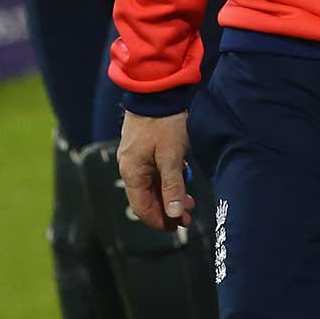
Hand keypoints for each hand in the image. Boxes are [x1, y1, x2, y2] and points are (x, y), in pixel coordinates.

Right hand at [117, 110, 194, 231]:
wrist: (157, 91)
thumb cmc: (164, 124)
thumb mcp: (172, 157)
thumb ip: (173, 186)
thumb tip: (174, 214)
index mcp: (132, 173)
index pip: (142, 208)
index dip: (159, 221)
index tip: (178, 227)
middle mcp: (129, 168)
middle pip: (146, 198)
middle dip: (167, 209)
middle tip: (189, 216)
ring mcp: (135, 157)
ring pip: (151, 185)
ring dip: (169, 195)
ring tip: (190, 200)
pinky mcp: (142, 147)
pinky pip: (153, 172)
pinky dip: (166, 180)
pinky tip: (182, 179)